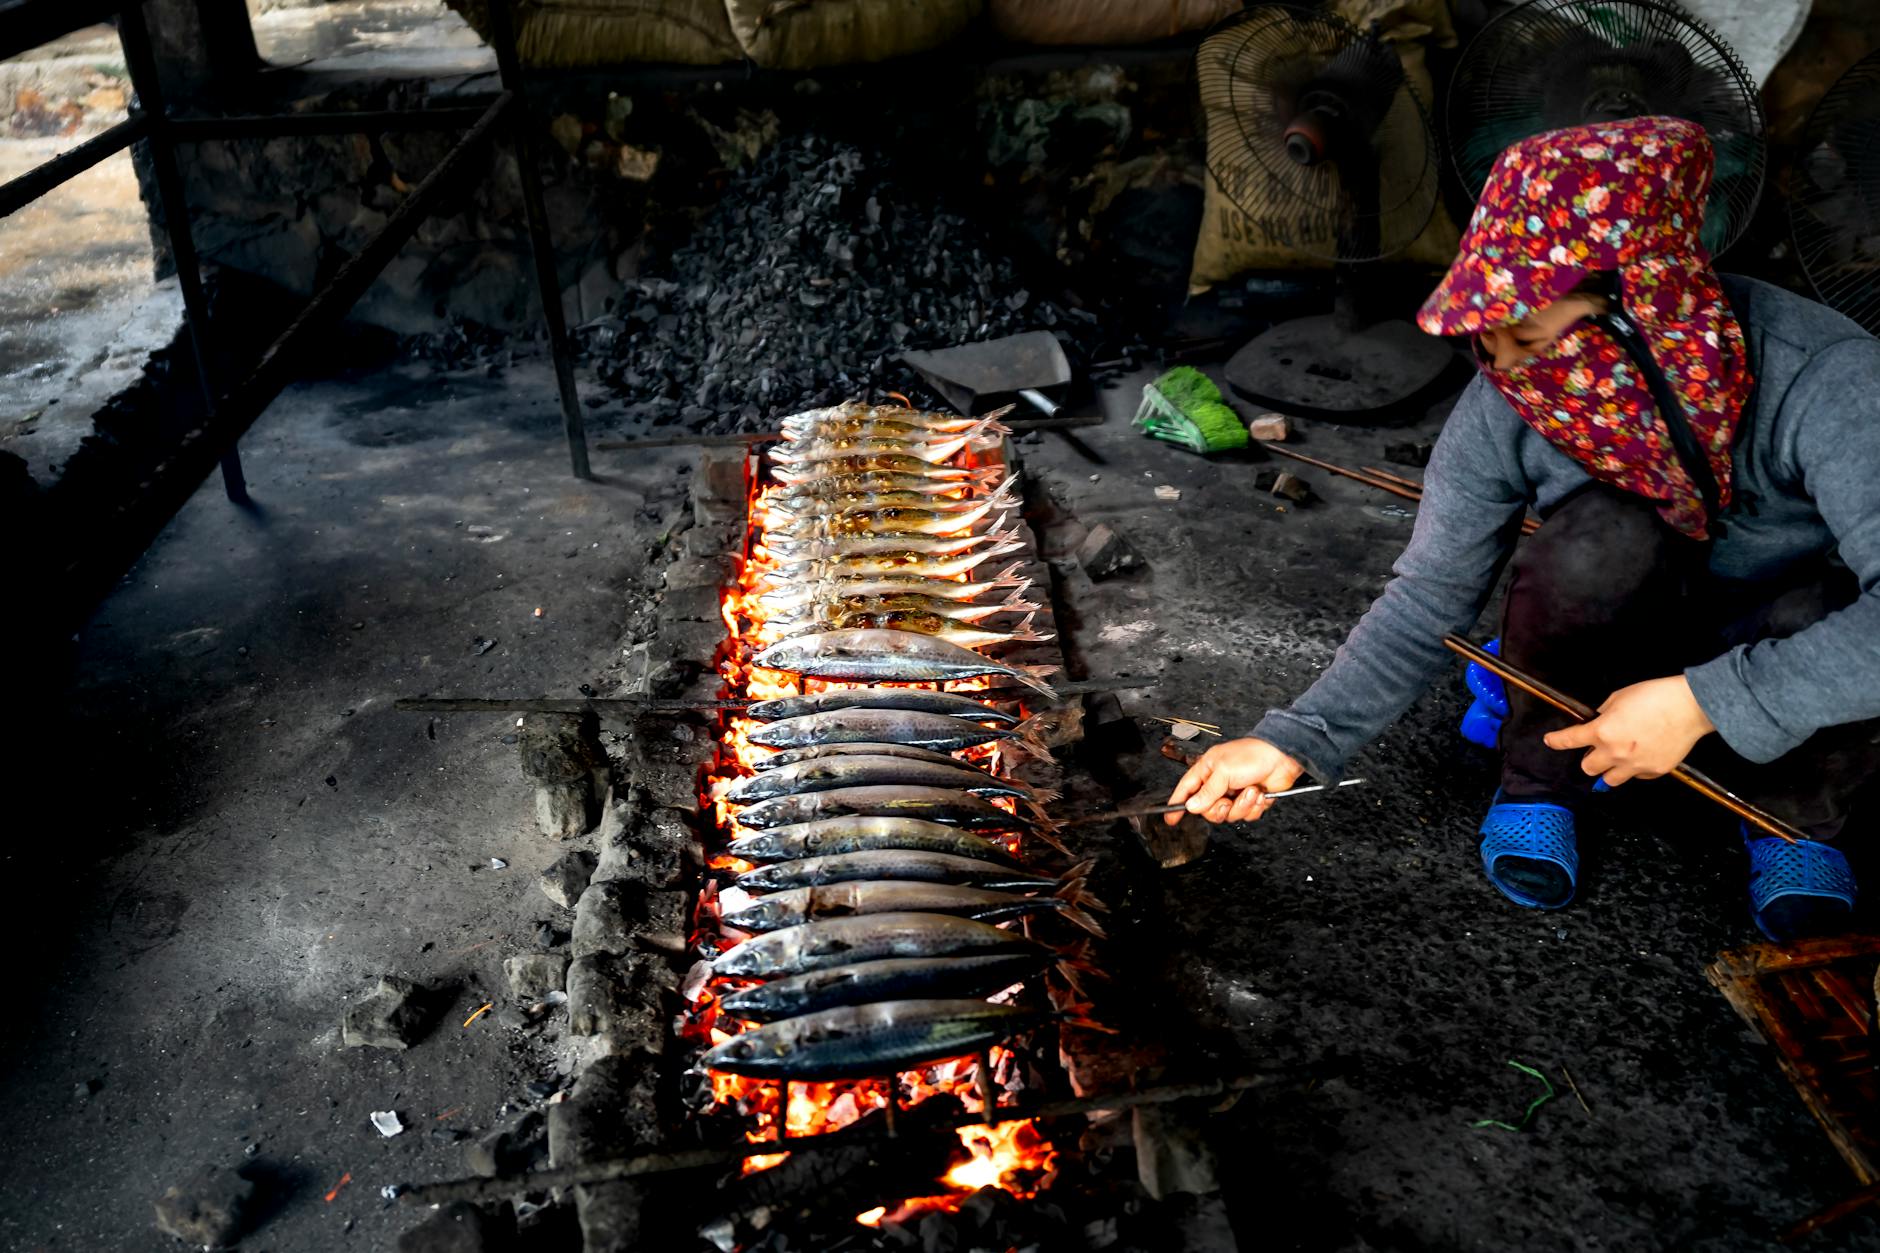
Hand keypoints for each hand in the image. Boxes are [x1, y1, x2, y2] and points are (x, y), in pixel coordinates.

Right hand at [1165, 737, 1305, 825]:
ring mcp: (1235, 793)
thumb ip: (1207, 791)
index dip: (1177, 803)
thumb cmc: (1251, 755)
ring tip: (1251, 792)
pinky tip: (1260, 794)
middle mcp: (1219, 784)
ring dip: (1242, 806)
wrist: (1282, 758)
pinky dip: (1254, 807)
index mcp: (1207, 770)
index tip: (1171, 819)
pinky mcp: (1250, 801)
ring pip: (1229, 815)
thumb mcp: (1224, 771)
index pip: (1186, 789)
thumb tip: (1191, 806)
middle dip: (1219, 809)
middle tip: (1227, 801)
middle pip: (1208, 810)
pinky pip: (1246, 815)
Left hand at [1543, 675, 1714, 786]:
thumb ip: (1603, 713)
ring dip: (1609, 770)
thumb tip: (1597, 720)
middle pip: (1588, 768)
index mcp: (1602, 732)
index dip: (1557, 741)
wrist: (1690, 706)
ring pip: (1610, 781)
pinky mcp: (1655, 772)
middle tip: (1597, 749)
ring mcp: (1635, 765)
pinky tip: (1642, 755)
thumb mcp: (1619, 697)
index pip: (1570, 740)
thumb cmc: (1655, 696)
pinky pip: (1637, 776)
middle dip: (1590, 758)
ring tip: (1618, 758)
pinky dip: (1635, 769)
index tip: (1551, 741)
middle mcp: (1615, 753)